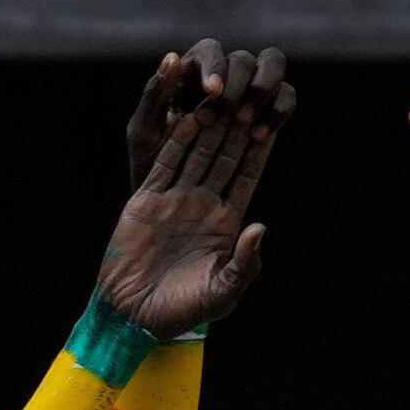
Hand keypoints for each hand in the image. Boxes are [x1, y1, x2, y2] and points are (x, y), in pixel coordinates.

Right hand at [91, 42, 284, 339]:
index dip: (260, 152)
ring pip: (196, 152)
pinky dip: (178, 139)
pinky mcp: (147, 200)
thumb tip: (261, 227)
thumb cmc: (184, 310)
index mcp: (226, 223)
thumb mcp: (224, 291)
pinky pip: (166, 163)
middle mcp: (203, 204)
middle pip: (224, 157)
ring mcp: (175, 200)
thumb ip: (245, 262)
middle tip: (252, 93)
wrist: (135, 317)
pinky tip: (190, 115)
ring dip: (211, 125)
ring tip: (223, 92)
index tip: (274, 124)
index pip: (247, 178)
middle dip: (239, 127)